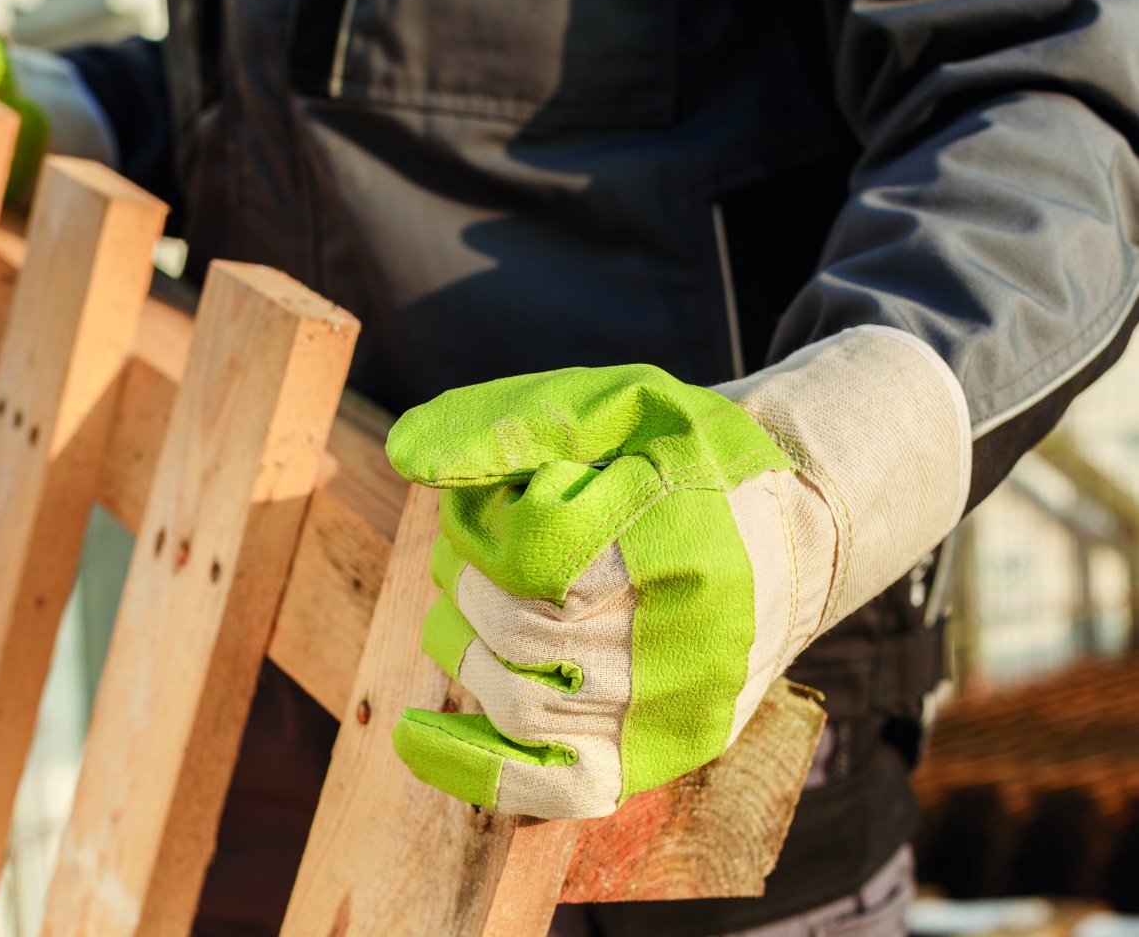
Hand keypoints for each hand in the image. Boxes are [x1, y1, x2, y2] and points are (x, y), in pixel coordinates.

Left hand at [384, 326, 970, 818]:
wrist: (790, 533)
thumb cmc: (683, 463)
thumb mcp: (613, 407)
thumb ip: (511, 422)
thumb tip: (406, 456)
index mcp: (681, 535)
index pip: (531, 548)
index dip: (481, 521)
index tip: (489, 500)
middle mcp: (687, 637)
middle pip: (515, 626)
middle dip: (465, 578)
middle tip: (469, 547)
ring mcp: (674, 708)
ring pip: (517, 701)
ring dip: (462, 643)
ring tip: (467, 601)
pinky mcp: (659, 755)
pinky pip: (553, 790)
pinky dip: (471, 768)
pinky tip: (412, 735)